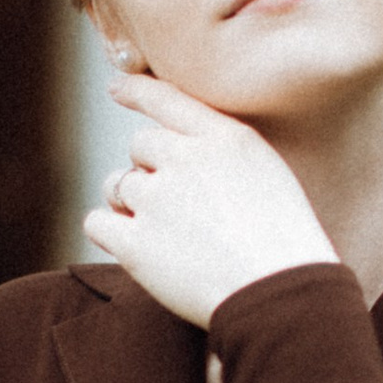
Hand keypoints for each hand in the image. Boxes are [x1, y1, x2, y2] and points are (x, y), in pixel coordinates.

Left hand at [82, 70, 339, 326]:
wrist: (280, 294)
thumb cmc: (284, 245)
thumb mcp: (268, 175)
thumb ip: (223, 155)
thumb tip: (180, 155)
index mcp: (226, 139)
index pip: (169, 99)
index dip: (138, 91)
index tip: (116, 88)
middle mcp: (187, 159)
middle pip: (140, 145)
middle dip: (150, 169)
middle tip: (176, 205)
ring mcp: (158, 199)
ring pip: (117, 183)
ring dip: (129, 202)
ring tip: (163, 232)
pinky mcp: (136, 243)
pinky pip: (98, 222)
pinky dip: (109, 231)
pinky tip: (133, 246)